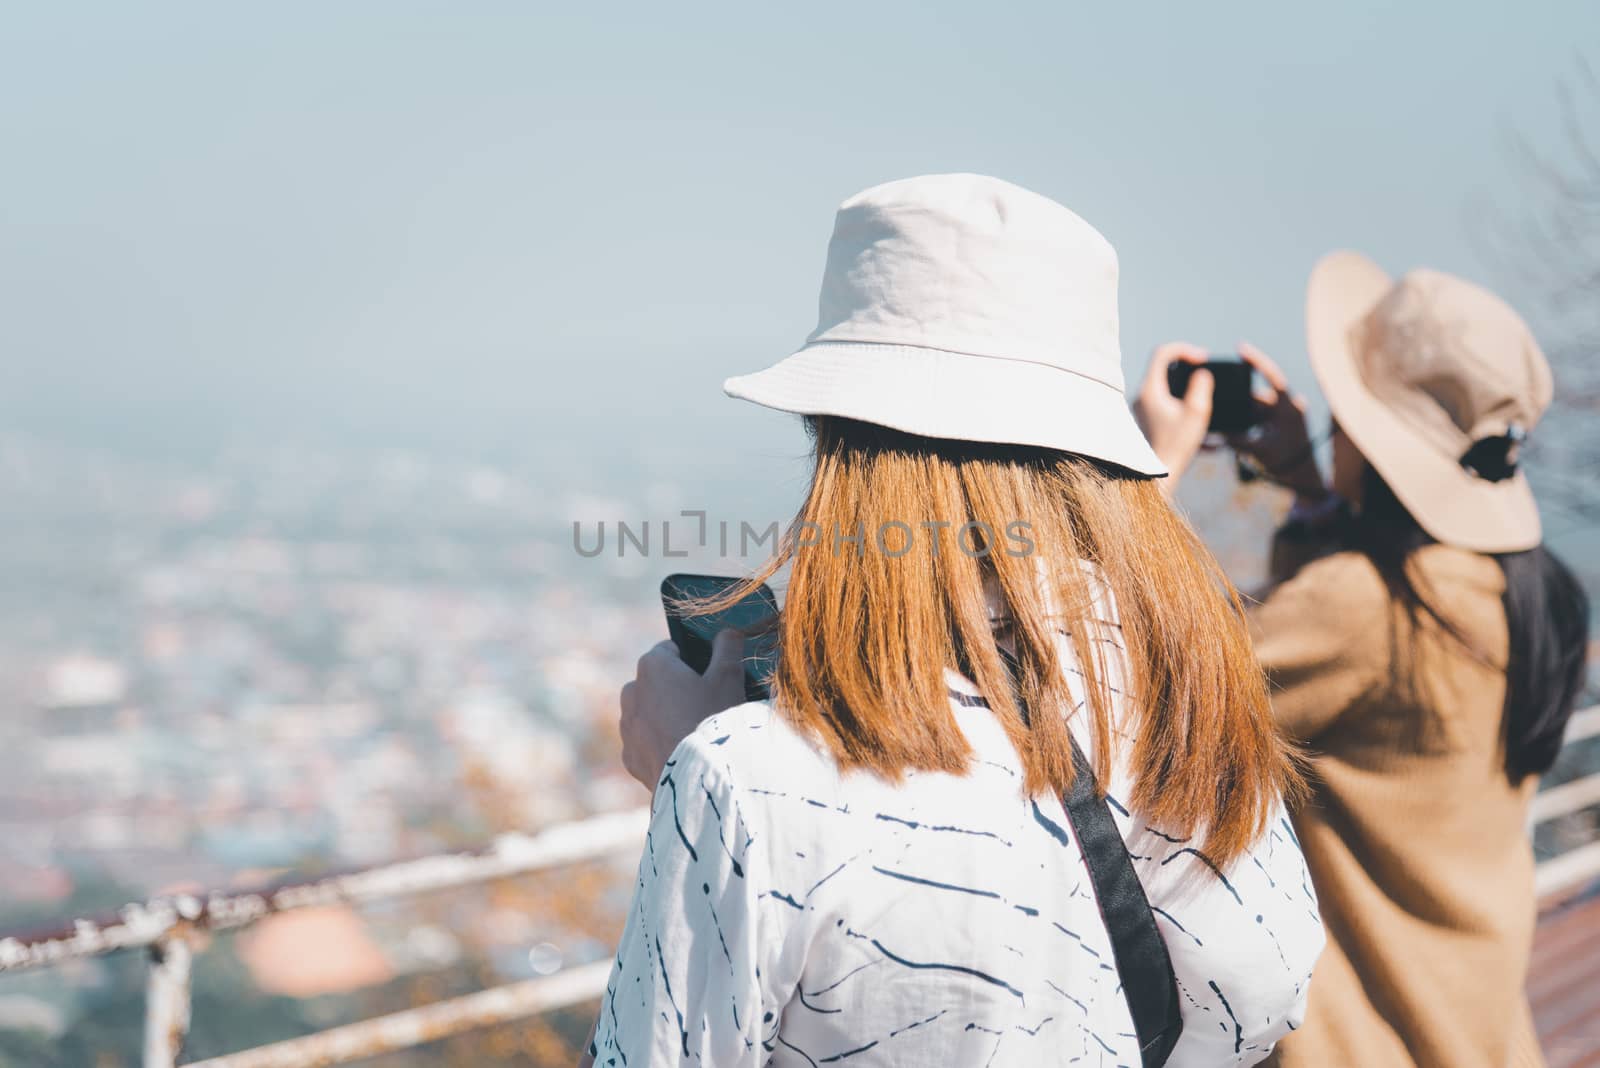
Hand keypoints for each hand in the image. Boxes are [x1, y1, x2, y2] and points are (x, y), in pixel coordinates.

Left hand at [618, 630, 746, 787]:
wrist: (698, 777)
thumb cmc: (712, 719)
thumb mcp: (729, 677)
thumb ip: (728, 648)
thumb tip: (728, 632)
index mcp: (652, 665)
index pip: (670, 649)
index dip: (693, 660)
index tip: (710, 676)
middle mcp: (631, 692)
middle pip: (657, 681)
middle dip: (676, 689)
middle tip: (706, 706)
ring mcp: (627, 727)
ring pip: (649, 713)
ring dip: (666, 717)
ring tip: (695, 732)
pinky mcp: (629, 757)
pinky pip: (646, 743)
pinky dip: (660, 744)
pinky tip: (684, 753)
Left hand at [1132, 342, 1213, 494]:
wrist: (1155, 476)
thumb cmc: (1175, 447)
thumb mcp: (1196, 413)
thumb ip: (1201, 388)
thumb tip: (1202, 374)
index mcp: (1150, 390)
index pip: (1163, 352)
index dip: (1185, 349)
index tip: (1202, 358)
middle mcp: (1141, 396)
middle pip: (1162, 367)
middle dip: (1186, 365)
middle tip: (1204, 372)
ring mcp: (1141, 408)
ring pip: (1164, 384)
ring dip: (1185, 385)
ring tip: (1203, 395)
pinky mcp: (1146, 420)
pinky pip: (1164, 401)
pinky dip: (1180, 401)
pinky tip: (1197, 416)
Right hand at [1230, 342, 1327, 501]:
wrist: (1305, 479)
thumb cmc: (1288, 463)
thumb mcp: (1261, 449)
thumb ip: (1238, 440)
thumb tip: (1217, 433)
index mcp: (1289, 406)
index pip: (1272, 376)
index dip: (1255, 361)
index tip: (1239, 348)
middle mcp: (1288, 407)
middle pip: (1257, 396)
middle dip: (1239, 402)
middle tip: (1220, 403)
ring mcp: (1284, 416)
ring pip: (1256, 408)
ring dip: (1242, 415)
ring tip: (1226, 422)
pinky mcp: (1279, 425)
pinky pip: (1258, 418)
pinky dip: (1247, 422)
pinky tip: (1233, 430)